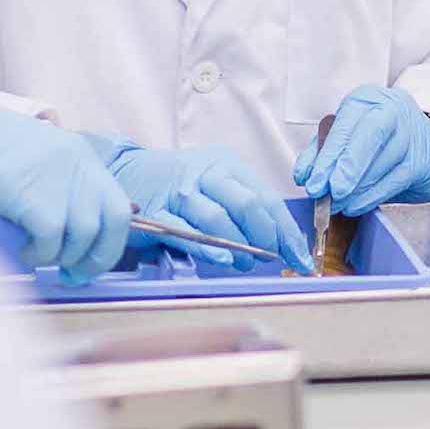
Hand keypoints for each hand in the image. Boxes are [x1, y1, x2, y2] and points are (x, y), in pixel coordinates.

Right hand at [0, 91, 129, 283]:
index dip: (108, 241)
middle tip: (74, 274)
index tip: (89, 261)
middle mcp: (77, 163)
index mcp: (78, 153)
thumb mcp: (30, 161)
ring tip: (35, 254)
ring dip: (62, 256)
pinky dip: (39, 254)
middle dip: (98, 257)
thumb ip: (54, 187)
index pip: (118, 205)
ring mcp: (57, 178)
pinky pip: (52, 240)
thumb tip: (66, 234)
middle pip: (115, 221)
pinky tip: (22, 250)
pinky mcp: (33, 195)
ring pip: (84, 235)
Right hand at [105, 141, 309, 270]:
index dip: (287, 232)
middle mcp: (205, 174)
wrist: (128, 171)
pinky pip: (184, 231)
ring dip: (239, 246)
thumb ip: (248, 209)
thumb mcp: (219, 184)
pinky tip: (223, 257)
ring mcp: (180, 194)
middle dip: (266, 237)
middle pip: (247, 205)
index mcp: (228, 165)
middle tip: (270, 259)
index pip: (267, 200)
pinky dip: (206, 246)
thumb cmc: (183, 184)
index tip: (301, 259)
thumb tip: (285, 246)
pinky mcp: (156, 213)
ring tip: (244, 263)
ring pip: (217, 219)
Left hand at [298, 85, 429, 213]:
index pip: (346, 124)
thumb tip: (304, 175)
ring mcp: (412, 134)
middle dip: (347, 168)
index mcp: (367, 100)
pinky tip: (356, 205)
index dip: (328, 155)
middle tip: (330, 193)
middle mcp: (393, 110)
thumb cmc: (376, 141)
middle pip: (370, 136)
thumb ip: (323, 152)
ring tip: (338, 204)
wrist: (420, 149)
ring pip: (384, 161)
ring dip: (357, 188)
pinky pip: (396, 180)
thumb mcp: (345, 138)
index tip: (313, 180)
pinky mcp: (423, 159)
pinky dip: (372, 196)